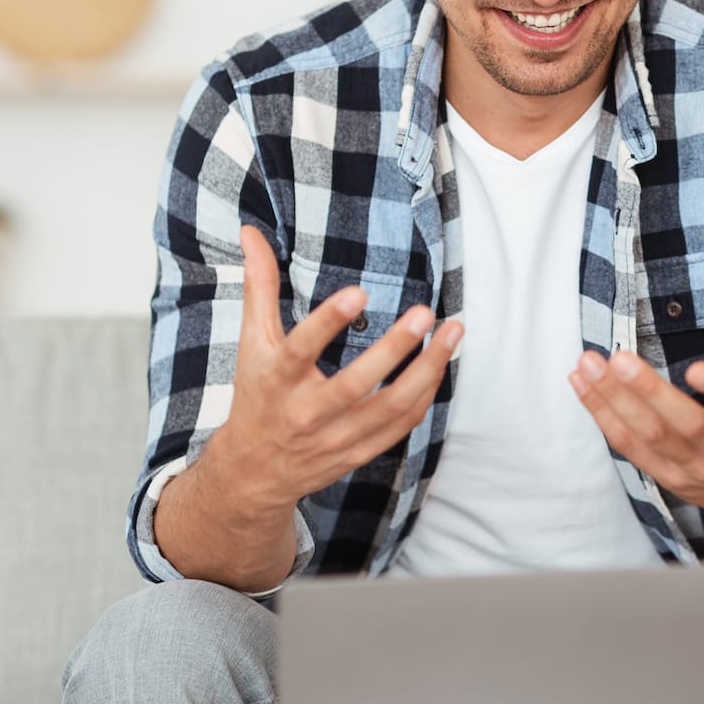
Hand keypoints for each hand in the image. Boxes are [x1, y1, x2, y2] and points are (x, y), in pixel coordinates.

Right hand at [216, 225, 460, 506]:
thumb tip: (250, 231)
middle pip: (356, 384)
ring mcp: (336, 437)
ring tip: (453, 331)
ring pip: (391, 407)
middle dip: (395, 347)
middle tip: (425, 311)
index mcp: (277, 380)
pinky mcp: (359, 453)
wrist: (255, 472)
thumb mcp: (252, 342)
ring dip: (427, 370)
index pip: (301, 350)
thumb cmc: (257, 395)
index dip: (328, 322)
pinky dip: (425, 394)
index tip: (358, 292)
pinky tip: (440, 363)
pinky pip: (402, 425)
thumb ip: (259, 287)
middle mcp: (307, 413)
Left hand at [567, 255, 703, 519]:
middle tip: (618, 358)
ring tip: (589, 363)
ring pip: (650, 436)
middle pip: (686, 424)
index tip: (695, 368)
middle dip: (648, 392)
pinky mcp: (666, 475)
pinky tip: (582, 384)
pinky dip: (603, 416)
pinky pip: (629, 448)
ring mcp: (694, 465)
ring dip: (614, 401)